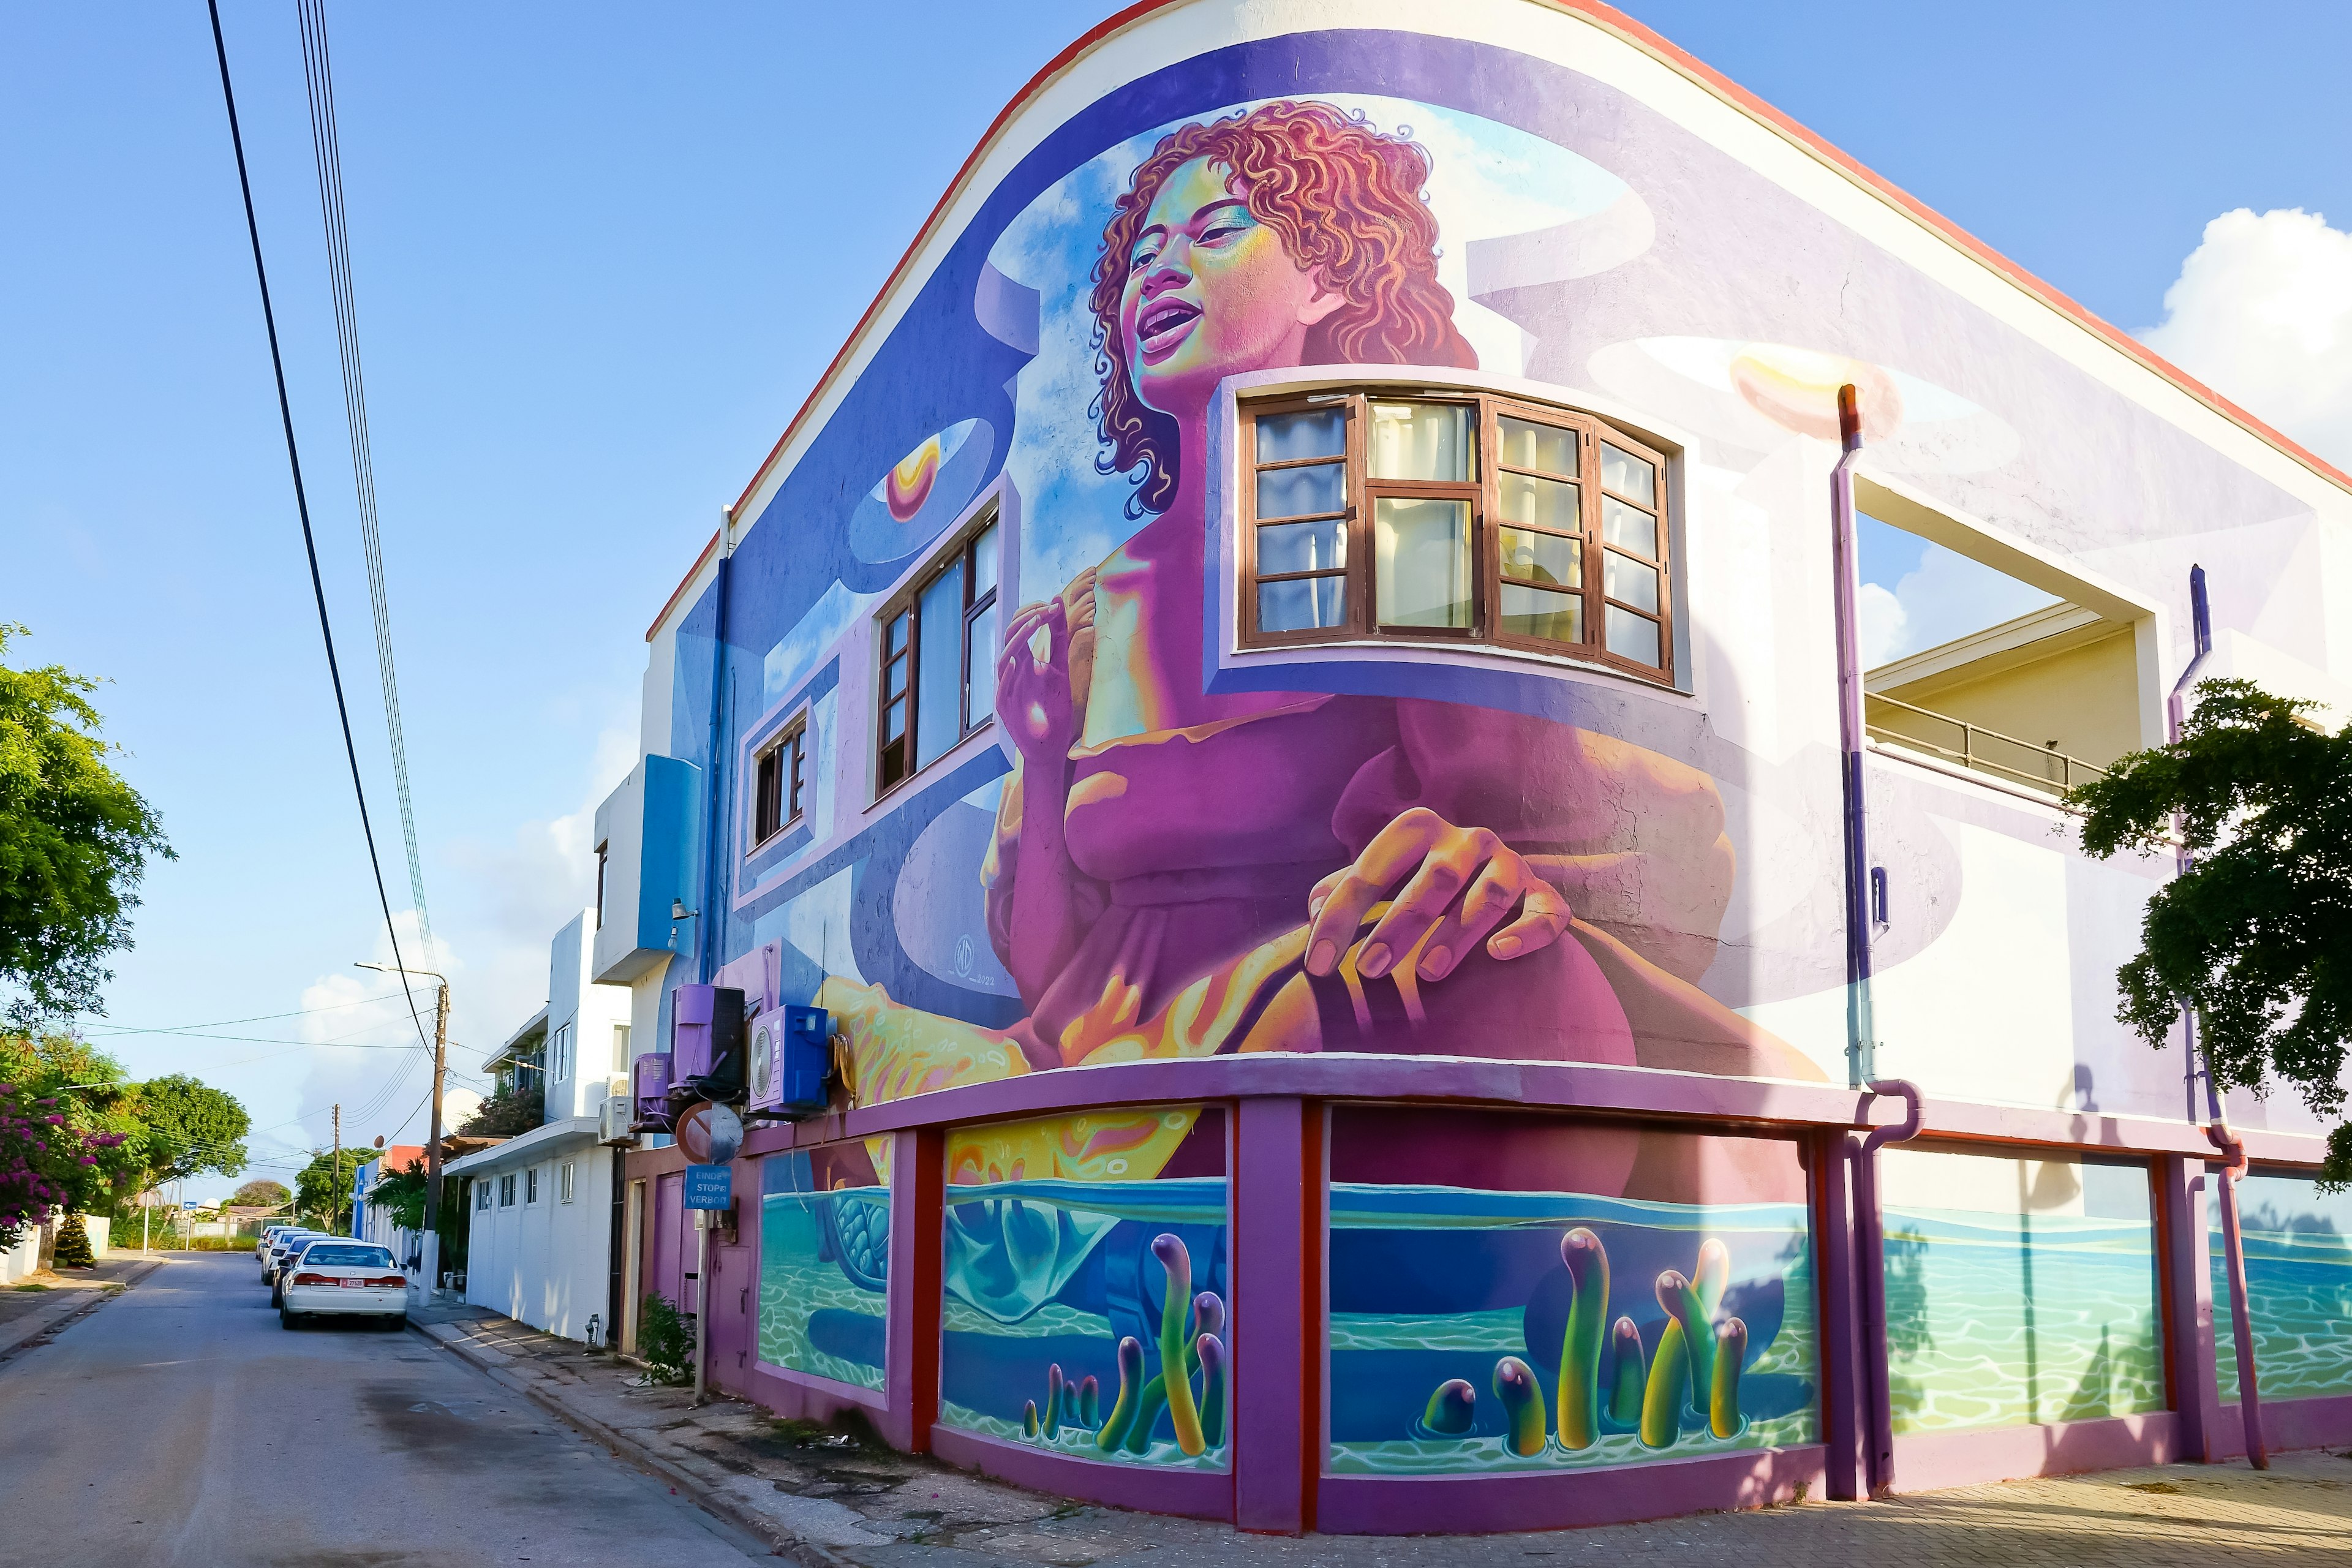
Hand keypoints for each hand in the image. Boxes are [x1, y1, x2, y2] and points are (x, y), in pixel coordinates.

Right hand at [994, 599, 1074, 762]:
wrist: (1049, 747)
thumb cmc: (1054, 710)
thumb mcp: (1060, 670)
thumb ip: (1058, 641)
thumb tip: (1058, 605)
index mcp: (1024, 661)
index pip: (1022, 629)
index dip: (1035, 614)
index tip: (1054, 603)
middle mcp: (1013, 672)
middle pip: (1010, 637)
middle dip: (1025, 620)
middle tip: (1044, 610)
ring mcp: (1007, 689)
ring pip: (1005, 658)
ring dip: (1018, 639)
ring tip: (1033, 623)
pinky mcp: (1005, 708)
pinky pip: (1002, 687)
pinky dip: (1009, 673)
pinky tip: (1017, 661)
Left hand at [1304, 807, 1570, 982]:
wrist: (1491, 880)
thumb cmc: (1418, 885)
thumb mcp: (1381, 878)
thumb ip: (1342, 890)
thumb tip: (1311, 914)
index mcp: (1419, 828)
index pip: (1372, 869)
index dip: (1341, 917)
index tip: (1318, 965)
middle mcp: (1469, 839)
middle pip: (1435, 878)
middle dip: (1399, 925)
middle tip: (1370, 969)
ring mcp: (1511, 864)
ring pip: (1490, 894)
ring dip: (1459, 932)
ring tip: (1428, 972)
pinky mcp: (1544, 894)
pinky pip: (1546, 910)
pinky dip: (1526, 931)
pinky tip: (1500, 952)